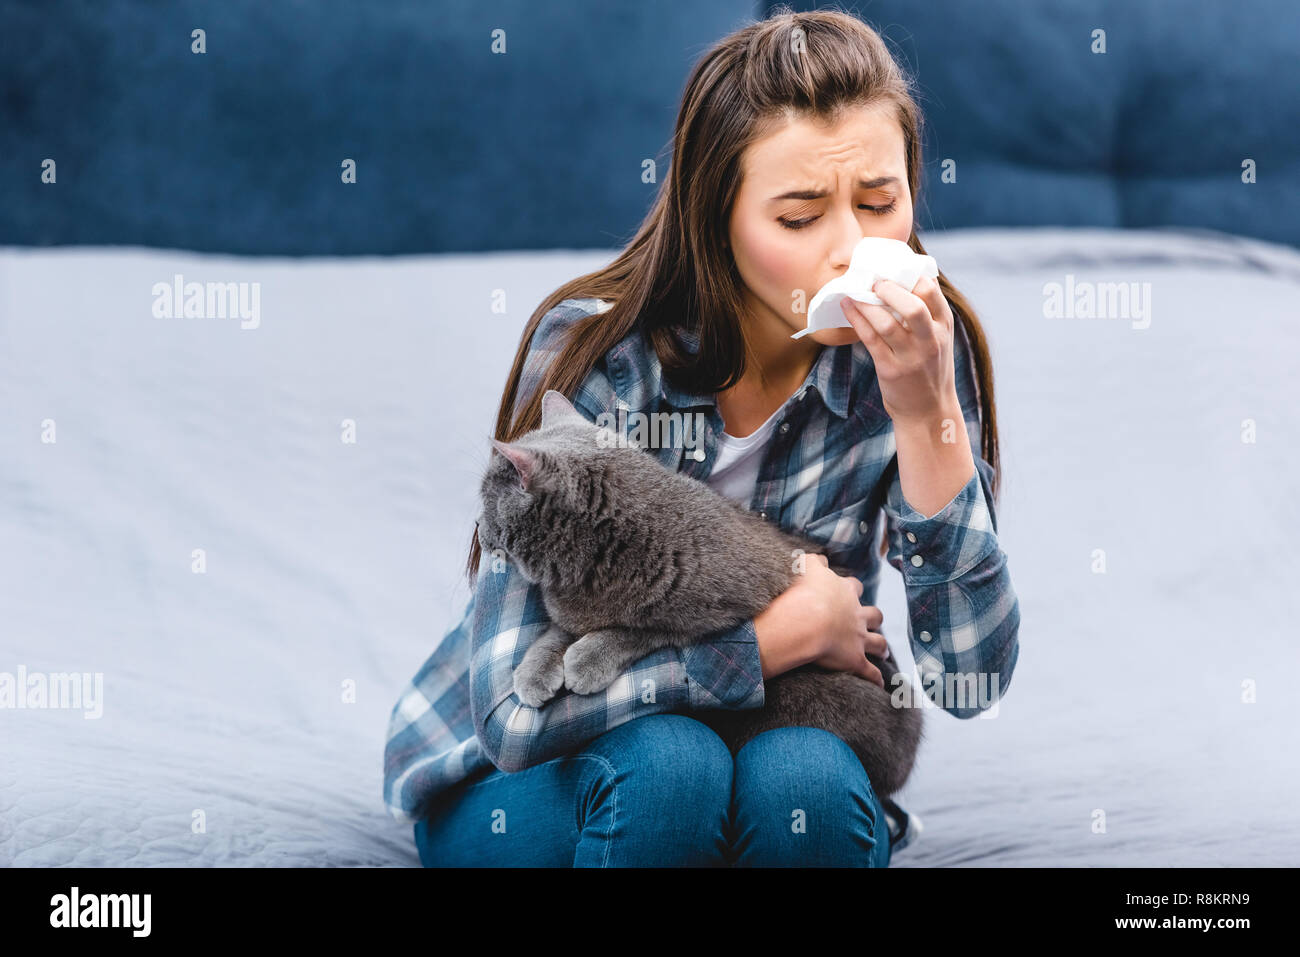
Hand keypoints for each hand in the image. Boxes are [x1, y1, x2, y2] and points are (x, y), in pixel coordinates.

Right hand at [792, 554, 887, 686]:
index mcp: (844, 591)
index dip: (852, 590)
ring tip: (883, 653)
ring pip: (877, 642)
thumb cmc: (803, 592)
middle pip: (873, 615)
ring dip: (881, 647)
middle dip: (873, 618)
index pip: (853, 587)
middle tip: (872, 622)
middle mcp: (856, 614)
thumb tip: (819, 559)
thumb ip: (814, 561)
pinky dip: (875, 679)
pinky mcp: (855, 660)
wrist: (806, 620)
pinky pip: (869, 672)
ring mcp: (858, 638)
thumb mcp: (805, 567)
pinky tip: (879, 685)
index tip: (849, 591)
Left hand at [838, 275, 957, 423]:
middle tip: (874, 282)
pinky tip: (847, 307)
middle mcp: (931, 341)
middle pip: (913, 306)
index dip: (910, 276)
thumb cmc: (929, 369)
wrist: (928, 411)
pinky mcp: (891, 370)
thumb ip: (928, 314)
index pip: (931, 292)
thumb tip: (903, 280)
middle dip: (889, 290)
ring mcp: (911, 357)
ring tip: (854, 292)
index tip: (893, 270)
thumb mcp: (939, 339)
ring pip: (887, 323)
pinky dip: (857, 320)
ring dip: (866, 305)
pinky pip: (870, 340)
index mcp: (945, 326)